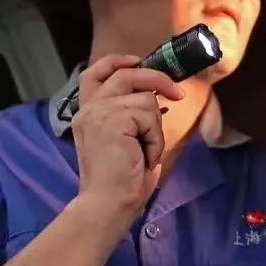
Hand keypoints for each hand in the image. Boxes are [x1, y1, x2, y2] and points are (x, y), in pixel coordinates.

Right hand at [71, 54, 184, 220]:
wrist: (108, 204)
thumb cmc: (121, 180)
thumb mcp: (126, 140)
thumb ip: (131, 116)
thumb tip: (157, 96)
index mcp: (88, 114)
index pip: (94, 73)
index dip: (116, 62)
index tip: (137, 62)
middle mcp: (88, 109)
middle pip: (124, 73)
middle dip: (156, 79)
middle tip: (177, 94)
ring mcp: (98, 112)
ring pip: (145, 99)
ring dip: (155, 127)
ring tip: (145, 151)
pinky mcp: (111, 118)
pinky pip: (149, 114)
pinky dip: (155, 137)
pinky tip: (144, 156)